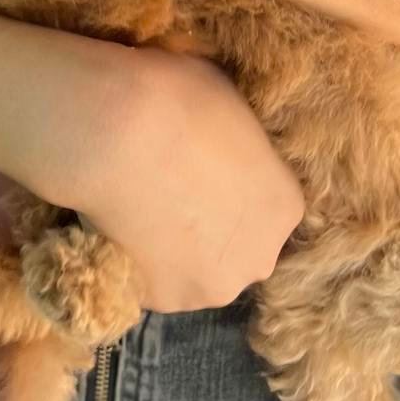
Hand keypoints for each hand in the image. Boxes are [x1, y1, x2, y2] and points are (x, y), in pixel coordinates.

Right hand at [78, 48, 303, 313]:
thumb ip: (235, 142)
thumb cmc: (178, 99)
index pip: (270, 206)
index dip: (236, 187)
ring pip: (197, 273)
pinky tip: (120, 227)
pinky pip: (152, 282)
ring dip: (177, 253)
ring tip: (141, 211)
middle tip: (174, 193)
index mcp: (285, 207)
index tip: (205, 169)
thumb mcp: (228, 102)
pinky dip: (139, 263)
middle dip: (214, 230)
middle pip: (240, 250)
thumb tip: (218, 143)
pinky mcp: (159, 301)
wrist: (114, 132)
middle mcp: (257, 259)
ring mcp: (207, 287)